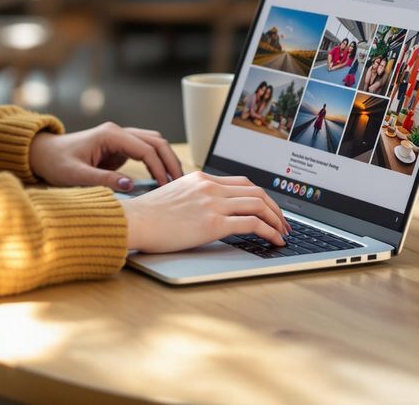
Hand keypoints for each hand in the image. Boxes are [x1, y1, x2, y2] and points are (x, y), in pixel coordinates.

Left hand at [28, 122, 182, 191]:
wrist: (44, 154)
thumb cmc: (57, 162)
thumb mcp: (76, 175)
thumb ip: (103, 179)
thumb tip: (130, 185)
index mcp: (110, 135)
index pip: (144, 148)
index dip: (158, 167)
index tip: (165, 186)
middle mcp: (118, 132)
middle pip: (155, 141)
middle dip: (170, 161)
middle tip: (180, 183)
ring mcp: (119, 138)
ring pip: (153, 143)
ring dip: (166, 159)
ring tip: (175, 180)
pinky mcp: (119, 147)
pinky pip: (145, 150)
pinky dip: (156, 161)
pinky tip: (161, 177)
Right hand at [120, 172, 291, 253]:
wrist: (134, 221)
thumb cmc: (148, 216)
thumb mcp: (174, 196)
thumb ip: (194, 198)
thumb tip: (206, 211)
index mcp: (201, 178)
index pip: (242, 182)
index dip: (261, 196)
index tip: (269, 210)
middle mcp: (210, 186)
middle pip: (256, 191)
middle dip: (275, 208)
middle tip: (283, 223)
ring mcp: (213, 203)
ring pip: (259, 205)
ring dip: (277, 221)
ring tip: (283, 234)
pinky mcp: (213, 222)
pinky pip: (252, 223)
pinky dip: (269, 232)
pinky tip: (274, 241)